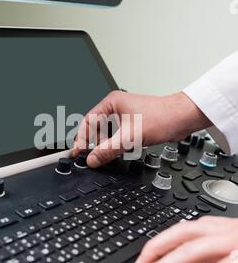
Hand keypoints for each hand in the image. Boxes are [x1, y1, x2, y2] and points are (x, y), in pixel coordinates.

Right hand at [73, 90, 210, 167]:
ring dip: (105, 145)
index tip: (78, 153)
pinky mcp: (133, 124)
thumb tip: (92, 159)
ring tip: (102, 156)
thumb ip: (108, 150)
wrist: (183, 118)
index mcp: (112, 103)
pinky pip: (118, 136)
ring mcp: (125, 116)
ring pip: (107, 133)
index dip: (81, 138)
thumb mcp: (130, 137)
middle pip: (96, 128)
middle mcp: (117, 107)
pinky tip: (118, 152)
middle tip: (88, 158)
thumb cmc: (162, 117)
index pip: (88, 121)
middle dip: (92, 143)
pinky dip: (115, 145)